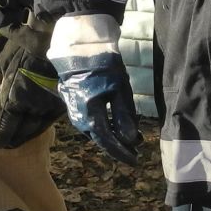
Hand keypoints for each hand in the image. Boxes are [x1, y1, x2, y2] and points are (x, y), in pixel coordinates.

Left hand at [0, 21, 64, 148]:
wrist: (56, 35)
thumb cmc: (23, 46)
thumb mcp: (0, 62)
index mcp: (14, 98)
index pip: (3, 125)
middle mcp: (31, 107)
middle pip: (19, 132)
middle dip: (10, 140)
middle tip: (3, 146)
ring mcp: (48, 106)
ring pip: (35, 130)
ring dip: (25, 137)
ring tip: (17, 142)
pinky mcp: (61, 102)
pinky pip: (49, 122)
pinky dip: (40, 128)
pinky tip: (36, 129)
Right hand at [50, 49, 139, 164]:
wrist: (80, 51)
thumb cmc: (104, 68)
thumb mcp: (119, 91)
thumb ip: (124, 116)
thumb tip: (131, 140)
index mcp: (91, 116)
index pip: (108, 142)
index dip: (122, 153)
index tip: (136, 160)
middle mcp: (79, 119)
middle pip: (101, 138)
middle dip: (120, 145)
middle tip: (138, 147)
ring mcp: (74, 113)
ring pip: (96, 131)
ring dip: (113, 135)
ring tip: (132, 135)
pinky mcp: (73, 106)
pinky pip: (90, 122)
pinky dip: (104, 125)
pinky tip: (115, 122)